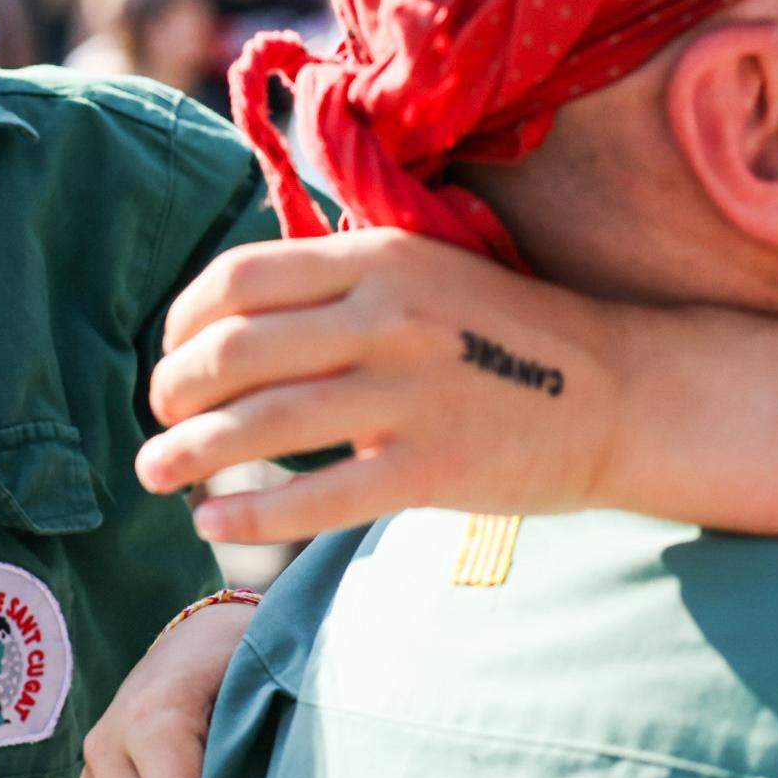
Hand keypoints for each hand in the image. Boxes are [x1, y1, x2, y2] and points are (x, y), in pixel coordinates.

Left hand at [139, 228, 624, 545]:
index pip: (240, 278)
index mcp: (379, 256)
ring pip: (262, 425)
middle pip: (234, 351)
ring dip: (188, 454)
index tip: (173, 352)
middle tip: (159, 418)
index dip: (184, 320)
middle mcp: (388, 316)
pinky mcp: (431, 469)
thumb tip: (229, 317)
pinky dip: (248, 512)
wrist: (620, 392)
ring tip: (158, 474)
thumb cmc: (505, 335)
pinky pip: (315, 496)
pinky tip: (212, 521)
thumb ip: (338, 282)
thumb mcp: (424, 271)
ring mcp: (410, 394)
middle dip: (174, 391)